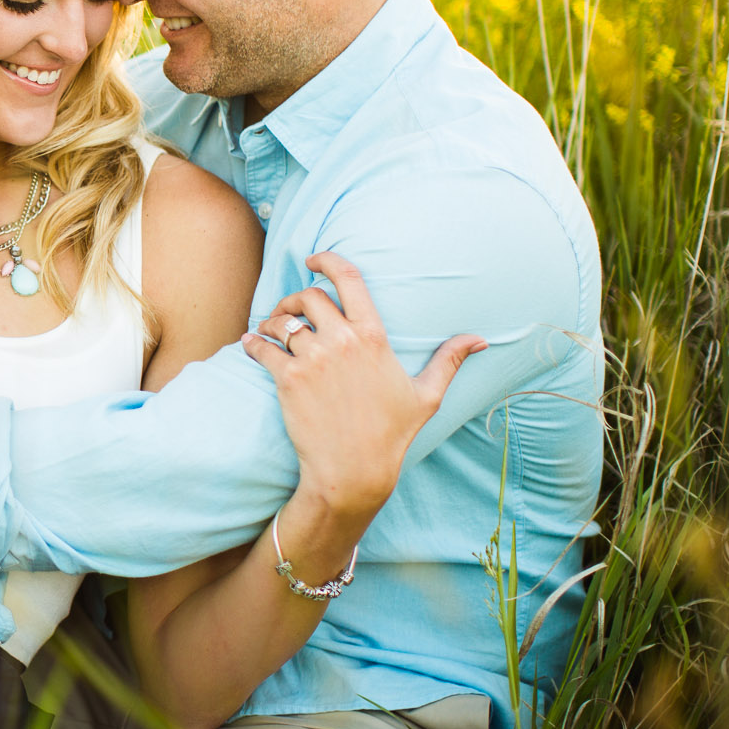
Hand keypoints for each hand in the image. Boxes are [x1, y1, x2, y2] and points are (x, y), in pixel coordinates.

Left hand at [240, 252, 485, 522]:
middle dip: (294, 298)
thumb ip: (449, 361)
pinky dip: (252, 342)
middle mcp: (342, 341)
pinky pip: (261, 347)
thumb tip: (479, 340)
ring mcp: (313, 359)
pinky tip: (249, 344)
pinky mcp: (287, 379)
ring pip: (282, 321)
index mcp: (374, 336)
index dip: (328, 260)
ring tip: (269, 332)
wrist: (354, 470)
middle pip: (308, 297)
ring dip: (272, 322)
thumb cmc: (391, 434)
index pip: (349, 279)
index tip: (313, 258)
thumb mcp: (426, 395)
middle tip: (288, 311)